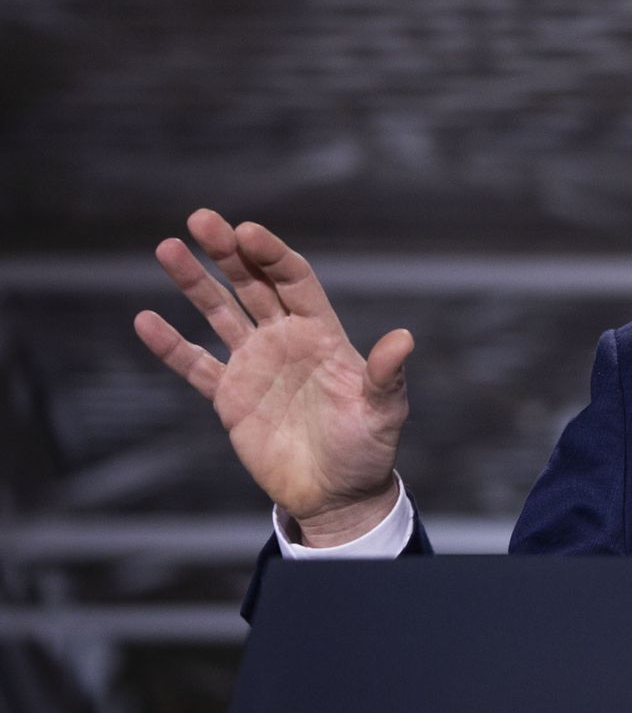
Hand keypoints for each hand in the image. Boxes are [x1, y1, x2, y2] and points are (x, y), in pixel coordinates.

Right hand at [133, 210, 410, 546]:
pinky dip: (171, 345)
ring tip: (168, 248)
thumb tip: (404, 338)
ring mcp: (255, 365)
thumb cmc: (368, 448)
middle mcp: (285, 339)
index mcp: (322, 333)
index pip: (294, 280)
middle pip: (253, 284)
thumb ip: (386, 374)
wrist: (337, 493)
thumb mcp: (383, 411)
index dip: (272, 255)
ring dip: (194, 282)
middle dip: (229, 252)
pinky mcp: (230, 397)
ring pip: (219, 313)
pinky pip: (196, 365)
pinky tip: (147, 320)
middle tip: (202, 218)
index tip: (247, 231)